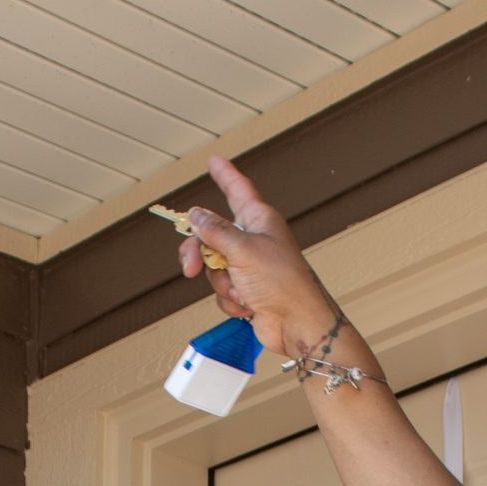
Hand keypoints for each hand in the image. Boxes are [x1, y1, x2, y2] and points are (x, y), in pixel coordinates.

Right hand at [175, 157, 342, 363]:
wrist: (296, 324)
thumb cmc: (282, 282)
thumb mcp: (242, 249)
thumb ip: (214, 231)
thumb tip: (195, 214)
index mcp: (259, 220)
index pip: (238, 190)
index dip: (225, 175)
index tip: (214, 161)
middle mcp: (254, 240)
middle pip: (211, 236)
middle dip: (199, 255)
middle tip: (190, 268)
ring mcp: (249, 266)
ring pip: (214, 267)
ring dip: (222, 283)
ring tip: (242, 291)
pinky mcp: (247, 290)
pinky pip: (223, 290)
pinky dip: (232, 300)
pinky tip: (249, 305)